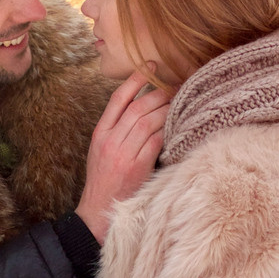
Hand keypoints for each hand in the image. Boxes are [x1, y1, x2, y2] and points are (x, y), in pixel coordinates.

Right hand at [77, 76, 168, 243]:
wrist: (98, 211)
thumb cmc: (104, 179)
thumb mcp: (101, 150)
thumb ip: (117, 129)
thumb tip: (143, 107)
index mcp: (100, 133)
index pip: (118, 99)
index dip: (136, 79)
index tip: (150, 66)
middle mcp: (110, 140)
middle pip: (138, 108)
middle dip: (159, 94)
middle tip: (175, 86)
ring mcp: (123, 154)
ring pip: (149, 122)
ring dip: (167, 110)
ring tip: (180, 103)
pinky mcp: (137, 167)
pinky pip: (157, 142)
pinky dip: (168, 132)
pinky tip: (178, 126)